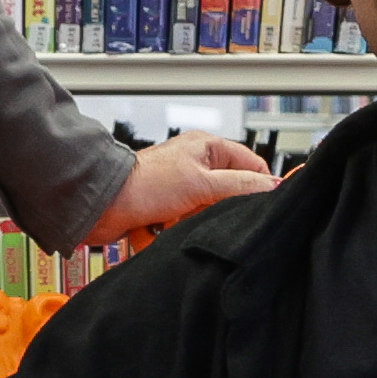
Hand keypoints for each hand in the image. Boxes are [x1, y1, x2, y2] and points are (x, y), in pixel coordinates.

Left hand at [85, 132, 275, 244]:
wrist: (102, 204)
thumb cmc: (143, 184)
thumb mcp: (202, 183)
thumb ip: (241, 186)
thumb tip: (274, 186)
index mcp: (207, 148)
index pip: (251, 165)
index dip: (258, 185)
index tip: (264, 205)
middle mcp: (196, 165)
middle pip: (230, 193)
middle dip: (219, 209)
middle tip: (205, 211)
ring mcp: (182, 188)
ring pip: (209, 212)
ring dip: (195, 221)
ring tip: (177, 218)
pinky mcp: (168, 209)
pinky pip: (188, 224)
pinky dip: (179, 230)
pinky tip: (165, 227)